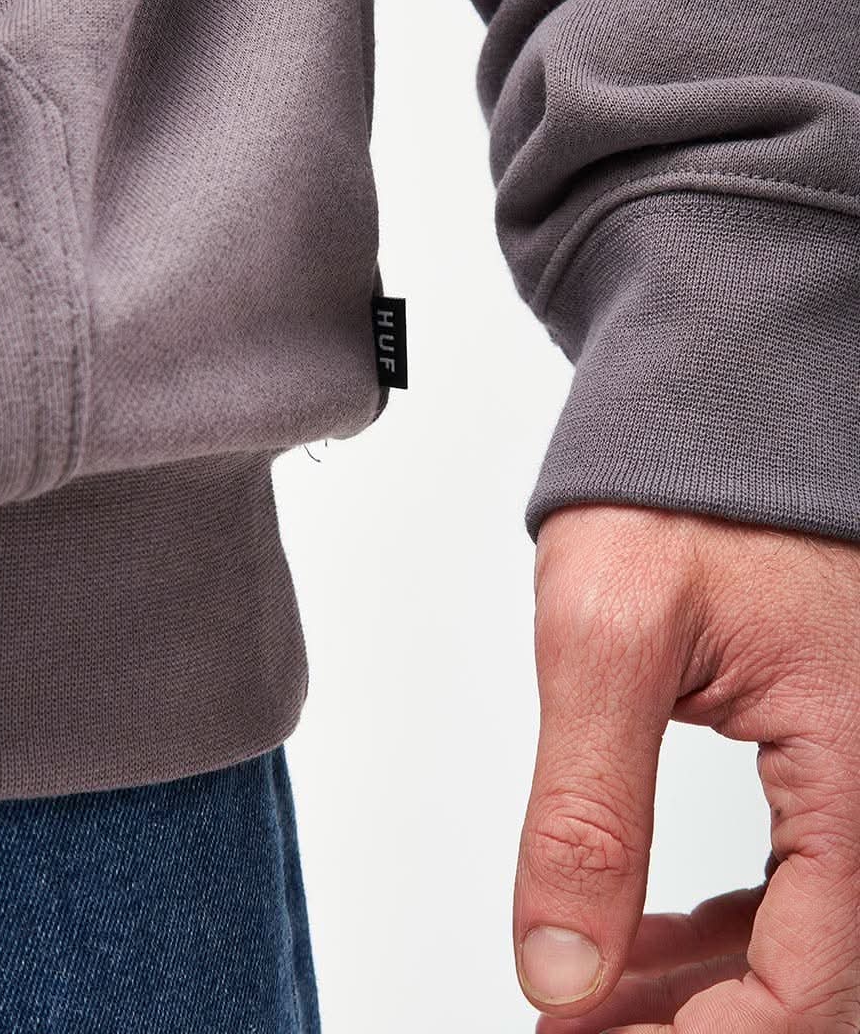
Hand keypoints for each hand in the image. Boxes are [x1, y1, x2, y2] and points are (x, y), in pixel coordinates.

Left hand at [513, 502, 859, 1032]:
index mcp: (855, 765)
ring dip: (701, 990)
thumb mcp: (607, 641)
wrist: (712, 418)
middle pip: (814, 975)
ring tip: (590, 999)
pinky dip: (722, 929)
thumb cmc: (678, 494)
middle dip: (691, 1024)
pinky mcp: (833, 754)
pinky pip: (798, 877)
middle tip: (576, 1032)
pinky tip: (643, 937)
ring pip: (805, 936)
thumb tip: (560, 969)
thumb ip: (585, 813)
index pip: (810, 980)